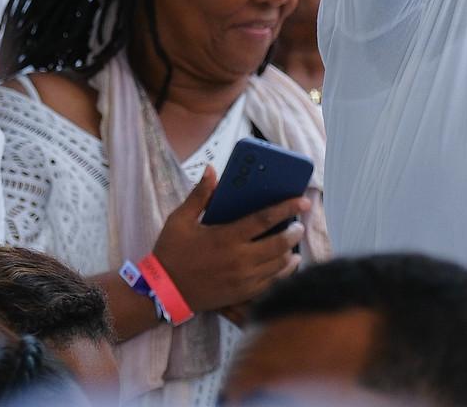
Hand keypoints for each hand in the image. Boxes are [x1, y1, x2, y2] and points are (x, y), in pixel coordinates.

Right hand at [151, 167, 305, 314]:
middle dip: (294, 232)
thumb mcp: (180, 220)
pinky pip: (272, 284)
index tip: (303, 200)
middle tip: (299, 224)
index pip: (264, 219)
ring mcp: (243, 280)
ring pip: (278, 266)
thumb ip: (199, 195)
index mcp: (225, 237)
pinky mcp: (242, 294)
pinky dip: (283, 274)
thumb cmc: (171, 253)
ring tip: (294, 243)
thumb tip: (211, 170)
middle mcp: (239, 259)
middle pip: (278, 244)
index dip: (286, 208)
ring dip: (291, 253)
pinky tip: (286, 266)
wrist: (164, 291)